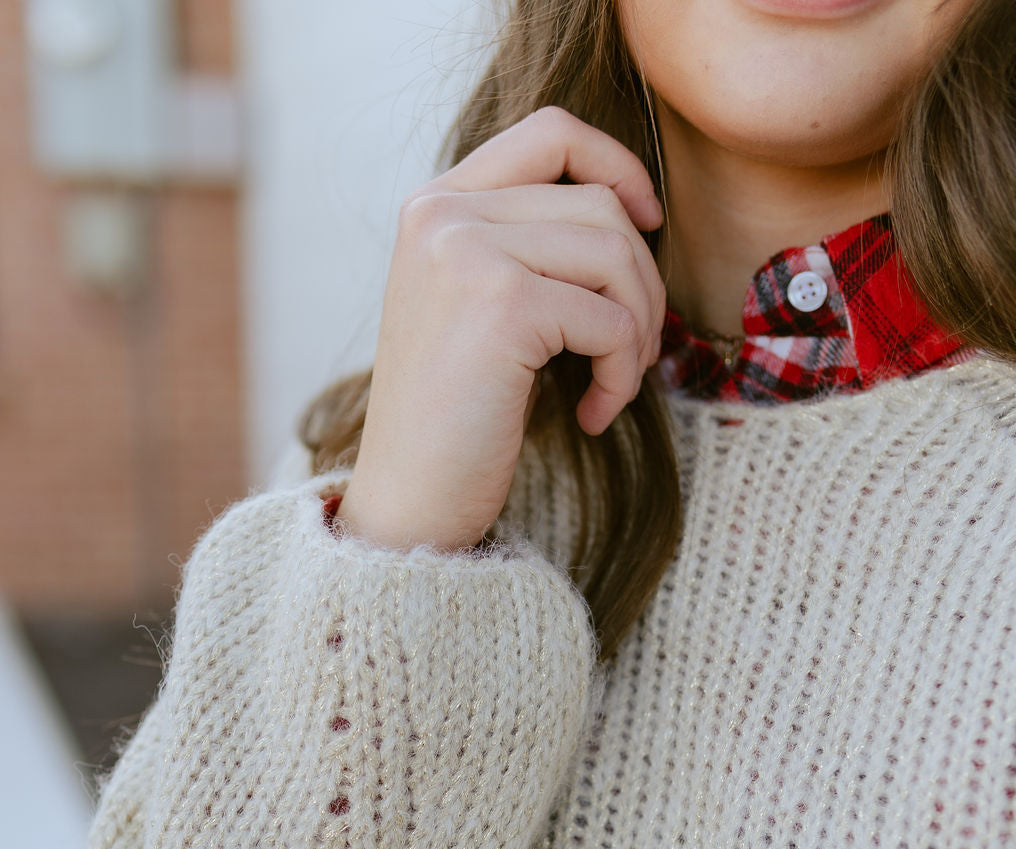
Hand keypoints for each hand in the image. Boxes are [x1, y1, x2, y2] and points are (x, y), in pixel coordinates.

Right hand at [337, 106, 666, 552]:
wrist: (410, 503)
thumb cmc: (455, 421)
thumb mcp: (480, 310)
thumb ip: (529, 246)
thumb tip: (637, 213)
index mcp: (434, 206)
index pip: (550, 133)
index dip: (618, 165)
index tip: (649, 221)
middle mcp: (442, 215)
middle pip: (599, 204)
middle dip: (640, 283)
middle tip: (629, 356)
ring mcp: (466, 252)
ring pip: (615, 254)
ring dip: (637, 331)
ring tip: (612, 388)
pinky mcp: (501, 304)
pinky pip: (611, 319)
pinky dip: (621, 374)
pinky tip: (591, 416)